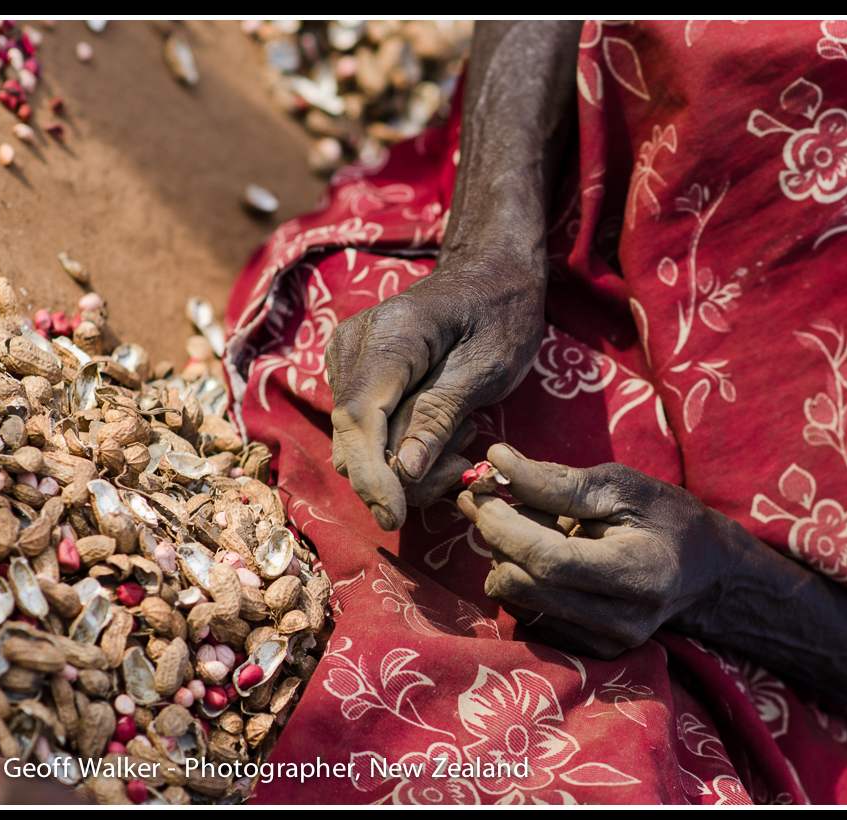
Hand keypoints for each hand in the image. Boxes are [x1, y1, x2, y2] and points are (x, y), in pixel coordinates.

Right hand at [326, 253, 545, 530]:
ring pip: (357, 443)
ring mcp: (346, 360)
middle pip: (354, 439)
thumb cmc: (500, 314)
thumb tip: (404, 472)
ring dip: (408, 464)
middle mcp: (352, 346)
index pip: (358, 419)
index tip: (395, 517)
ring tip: (464, 435)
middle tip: (466, 464)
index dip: (372, 475)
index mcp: (388, 336)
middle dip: (403, 475)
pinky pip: (366, 432)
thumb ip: (440, 417)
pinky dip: (403, 447)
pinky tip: (445, 429)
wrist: (490, 274)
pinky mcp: (352, 375)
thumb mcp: (486, 367)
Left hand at [457, 444, 734, 657]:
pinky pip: (527, 616)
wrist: (704, 572)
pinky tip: (544, 558)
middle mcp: (622, 621)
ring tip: (533, 528)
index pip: (549, 560)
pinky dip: (521, 581)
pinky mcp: (590, 654)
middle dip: (495, 539)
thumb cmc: (665, 518)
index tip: (480, 492)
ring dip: (506, 559)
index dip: (504, 526)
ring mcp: (605, 644)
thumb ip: (558, 481)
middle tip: (492, 501)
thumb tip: (496, 461)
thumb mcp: (621, 486)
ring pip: (517, 602)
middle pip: (524, 584)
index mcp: (638, 574)